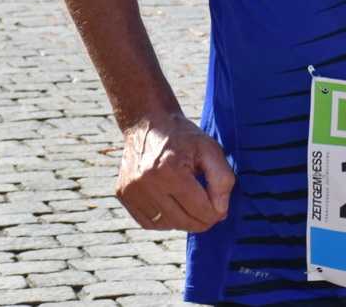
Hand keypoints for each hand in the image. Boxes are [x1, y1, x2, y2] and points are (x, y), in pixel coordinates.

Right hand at [117, 110, 234, 231]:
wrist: (147, 121)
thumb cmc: (182, 136)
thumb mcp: (210, 148)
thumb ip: (222, 179)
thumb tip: (220, 211)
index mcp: (170, 170)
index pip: (201, 210)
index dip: (217, 212)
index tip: (220, 206)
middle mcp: (147, 182)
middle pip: (183, 221)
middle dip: (202, 221)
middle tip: (210, 211)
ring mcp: (131, 190)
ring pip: (167, 224)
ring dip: (183, 220)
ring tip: (189, 202)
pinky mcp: (123, 194)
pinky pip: (149, 222)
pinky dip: (164, 219)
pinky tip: (172, 204)